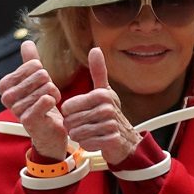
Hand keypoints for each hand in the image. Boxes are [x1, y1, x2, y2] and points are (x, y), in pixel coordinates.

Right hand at [0, 40, 66, 158]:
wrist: (48, 130)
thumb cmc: (41, 104)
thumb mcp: (36, 81)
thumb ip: (30, 62)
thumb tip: (26, 42)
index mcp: (5, 84)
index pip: (33, 65)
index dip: (43, 74)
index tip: (40, 86)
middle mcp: (7, 96)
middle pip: (41, 75)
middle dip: (50, 85)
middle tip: (46, 96)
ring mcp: (16, 109)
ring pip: (46, 88)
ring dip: (53, 95)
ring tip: (48, 104)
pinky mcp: (28, 119)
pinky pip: (46, 100)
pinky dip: (53, 102)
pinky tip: (50, 109)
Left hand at [59, 47, 140, 165]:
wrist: (126, 139)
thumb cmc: (111, 113)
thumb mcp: (104, 91)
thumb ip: (98, 71)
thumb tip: (95, 49)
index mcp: (101, 95)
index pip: (67, 107)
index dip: (69, 113)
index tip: (81, 113)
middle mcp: (106, 108)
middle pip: (70, 121)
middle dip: (73, 126)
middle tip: (85, 125)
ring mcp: (110, 124)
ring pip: (76, 133)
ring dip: (80, 136)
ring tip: (90, 132)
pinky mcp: (111, 140)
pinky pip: (86, 143)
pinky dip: (88, 144)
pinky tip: (96, 140)